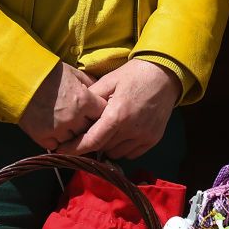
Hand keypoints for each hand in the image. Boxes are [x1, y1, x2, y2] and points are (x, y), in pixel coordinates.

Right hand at [18, 63, 106, 149]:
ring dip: (73, 136)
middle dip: (88, 126)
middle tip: (82, 121)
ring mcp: (58, 130)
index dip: (100, 114)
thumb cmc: (48, 73)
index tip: (96, 113)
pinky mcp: (43, 137)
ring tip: (67, 126)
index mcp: (84, 101)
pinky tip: (55, 133)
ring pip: (75, 141)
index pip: (103, 115)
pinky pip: (57, 147)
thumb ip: (91, 85)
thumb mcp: (74, 74)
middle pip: (91, 130)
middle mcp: (74, 118)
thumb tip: (104, 93)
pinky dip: (58, 142)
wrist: (17, 78)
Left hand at [58, 60, 181, 158]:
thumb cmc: (134, 75)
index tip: (62, 151)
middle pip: (103, 148)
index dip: (75, 149)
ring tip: (109, 130)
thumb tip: (75, 111)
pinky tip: (122, 134)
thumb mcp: (109, 80)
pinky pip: (132, 153)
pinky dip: (123, 148)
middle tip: (90, 131)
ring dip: (109, 146)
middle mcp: (132, 129)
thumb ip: (91, 97)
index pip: (93, 141)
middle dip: (93, 142)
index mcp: (118, 114)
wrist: (165, 75)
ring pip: (117, 153)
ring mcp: (144, 136)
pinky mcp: (153, 139)